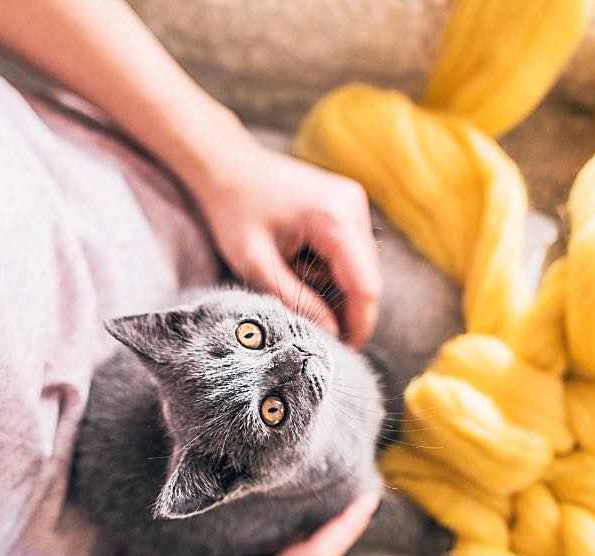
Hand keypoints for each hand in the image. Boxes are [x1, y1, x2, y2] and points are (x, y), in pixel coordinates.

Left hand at [194, 142, 382, 348]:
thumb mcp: (257, 265)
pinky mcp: (347, 203)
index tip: (343, 352)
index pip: (366, 287)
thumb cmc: (234, 211)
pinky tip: (299, 265)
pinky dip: (331, 269)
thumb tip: (330, 334)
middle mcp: (354, 205)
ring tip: (294, 284)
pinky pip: (351, 251)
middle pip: (368, 278)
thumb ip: (296, 302)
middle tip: (316, 330)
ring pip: (361, 267)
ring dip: (336, 287)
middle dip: (346, 309)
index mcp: (336, 219)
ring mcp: (354, 201)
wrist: (225, 165)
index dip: (358, 325)